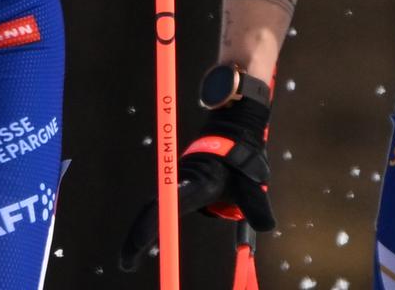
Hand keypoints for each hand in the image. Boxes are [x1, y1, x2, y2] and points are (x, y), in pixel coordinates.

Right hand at [118, 100, 273, 271]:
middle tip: (126, 263)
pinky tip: (140, 242)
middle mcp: (181, 181)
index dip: (151, 225)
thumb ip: (257, 205)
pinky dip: (146, 224)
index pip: (171, 206)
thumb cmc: (242, 159)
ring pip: (152, 208)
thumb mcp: (252, 182)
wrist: (232, 131)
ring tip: (128, 259)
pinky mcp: (177, 186)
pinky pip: (158, 208)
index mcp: (198, 181)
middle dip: (136, 236)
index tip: (141, 245)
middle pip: (152, 210)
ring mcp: (176, 183)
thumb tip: (267, 226)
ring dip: (138, 231)